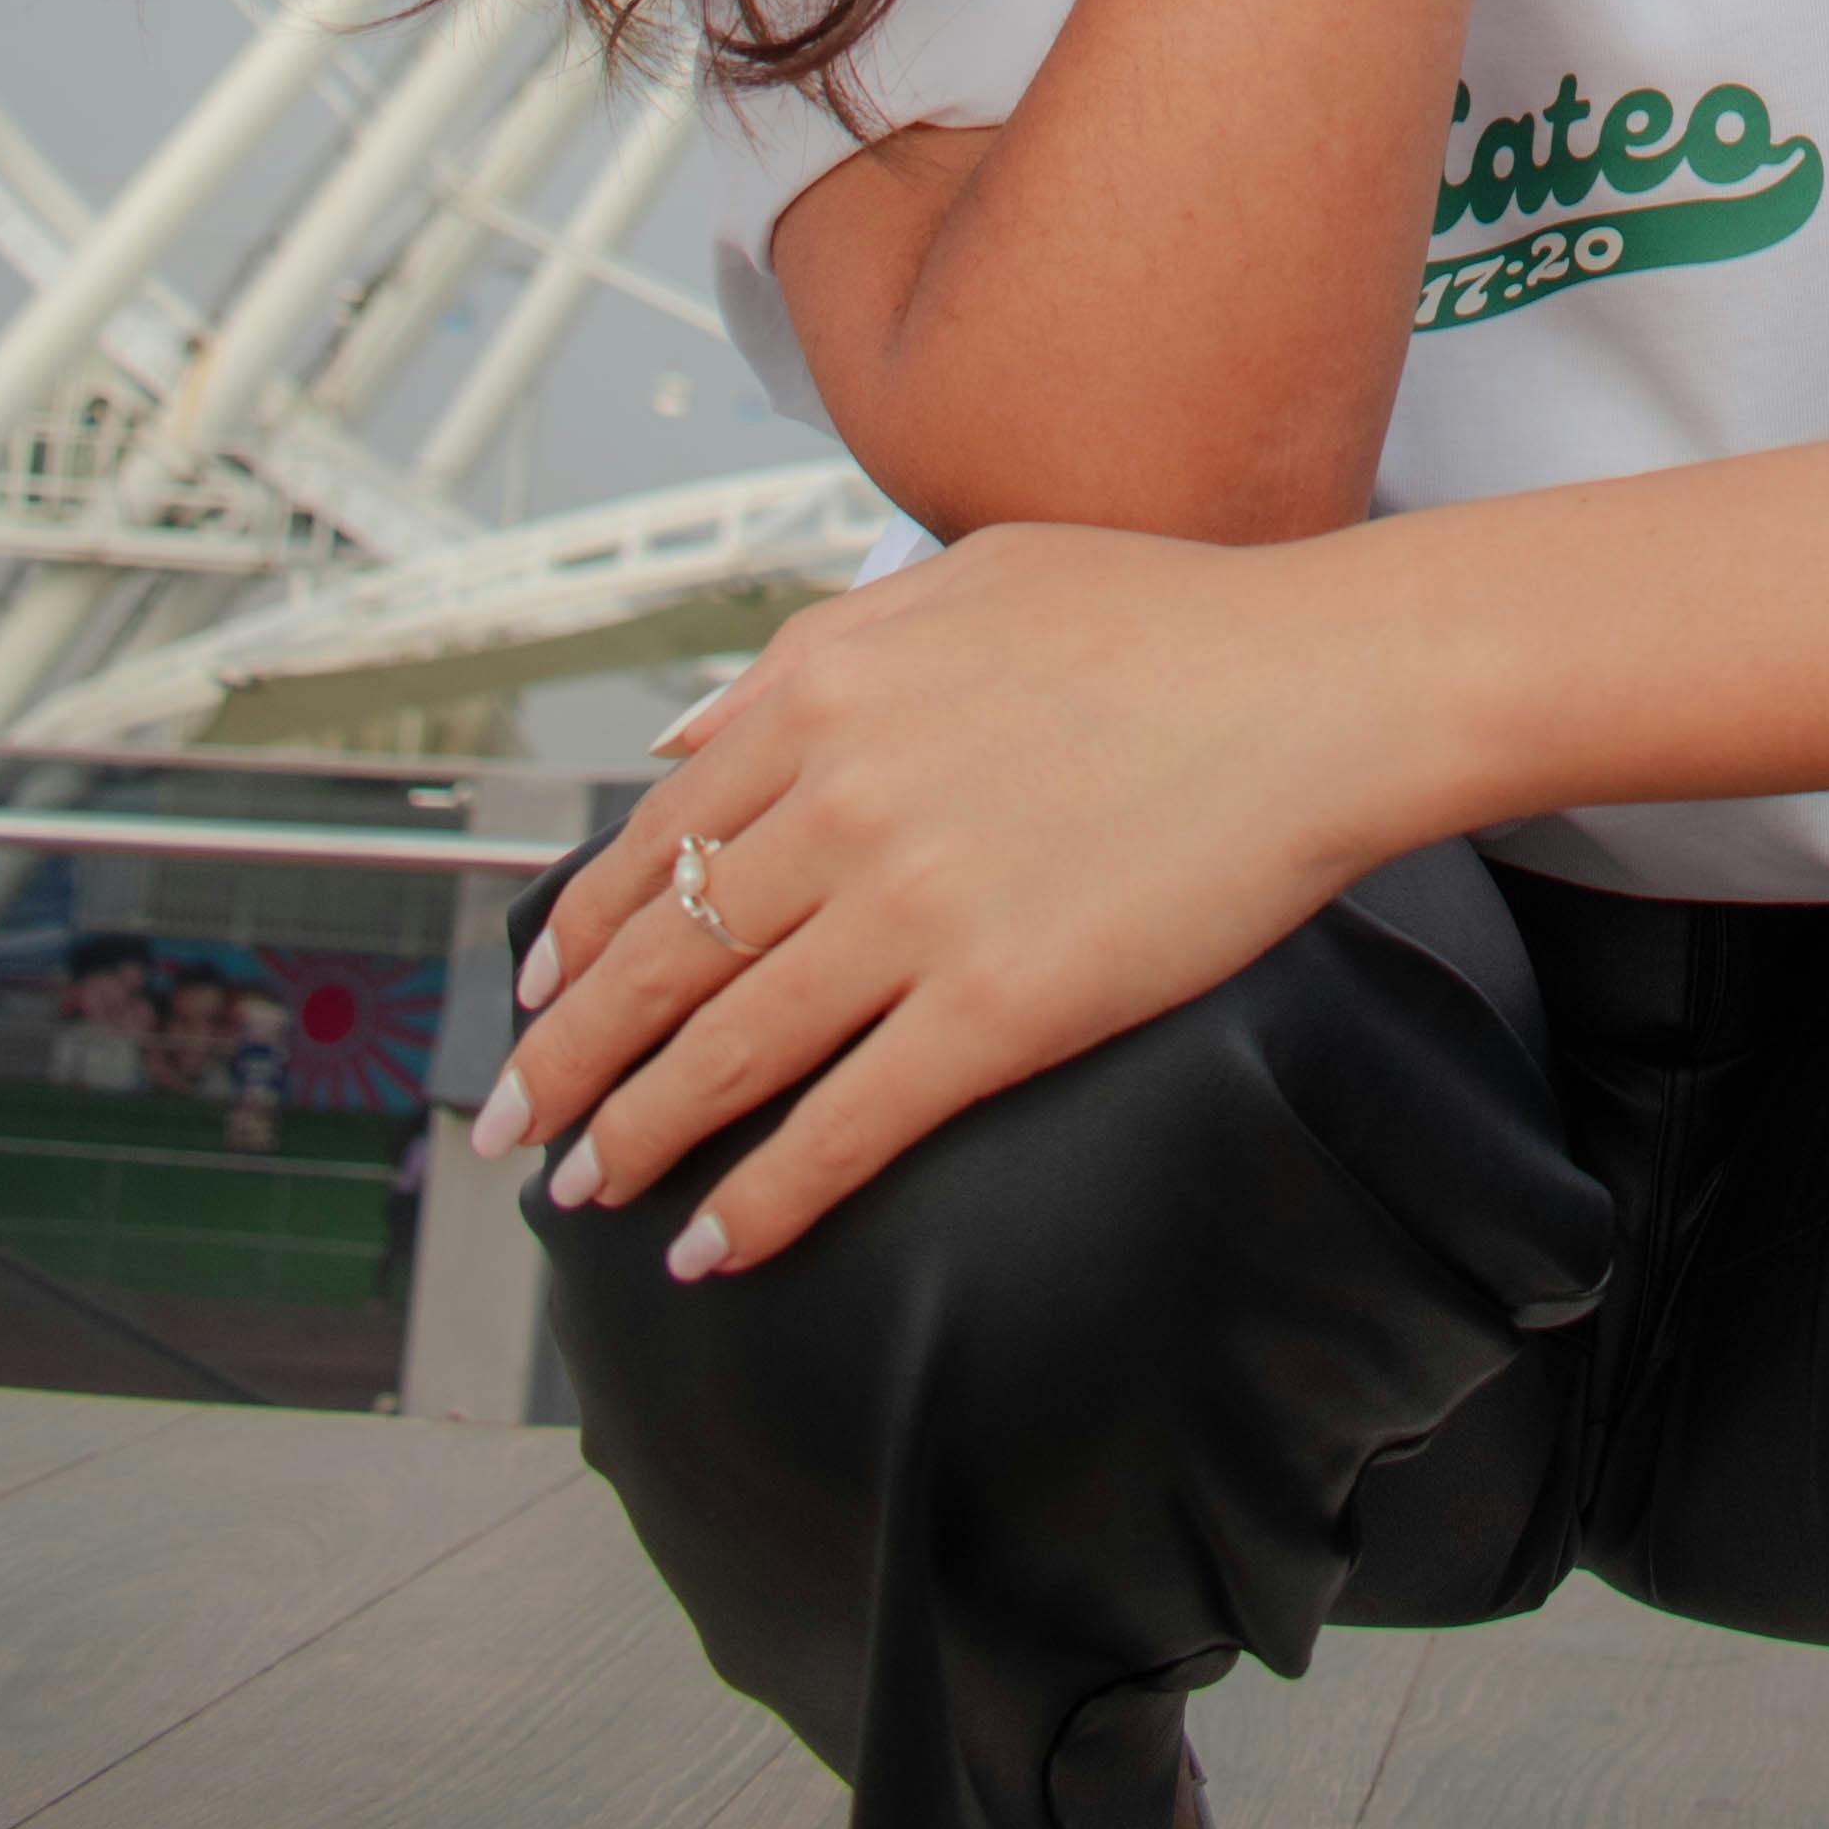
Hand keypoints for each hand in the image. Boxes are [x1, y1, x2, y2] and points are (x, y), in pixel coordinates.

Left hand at [480, 523, 1436, 1270]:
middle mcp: (841, 805)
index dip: (574, 940)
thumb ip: (810, 656)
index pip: (649, 844)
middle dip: (566, 1060)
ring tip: (590, 1191)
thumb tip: (689, 736)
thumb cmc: (1159, 619)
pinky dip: (761, 1201)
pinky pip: (844, 1128)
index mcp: (821, 695)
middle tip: (517, 1126)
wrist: (1311, 685)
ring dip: (637, 1137)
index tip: (536, 999)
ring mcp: (913, 914)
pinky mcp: (995, 1011)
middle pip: (658, 961)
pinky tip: (713, 1245)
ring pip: (724, 1053)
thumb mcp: (958, 583)